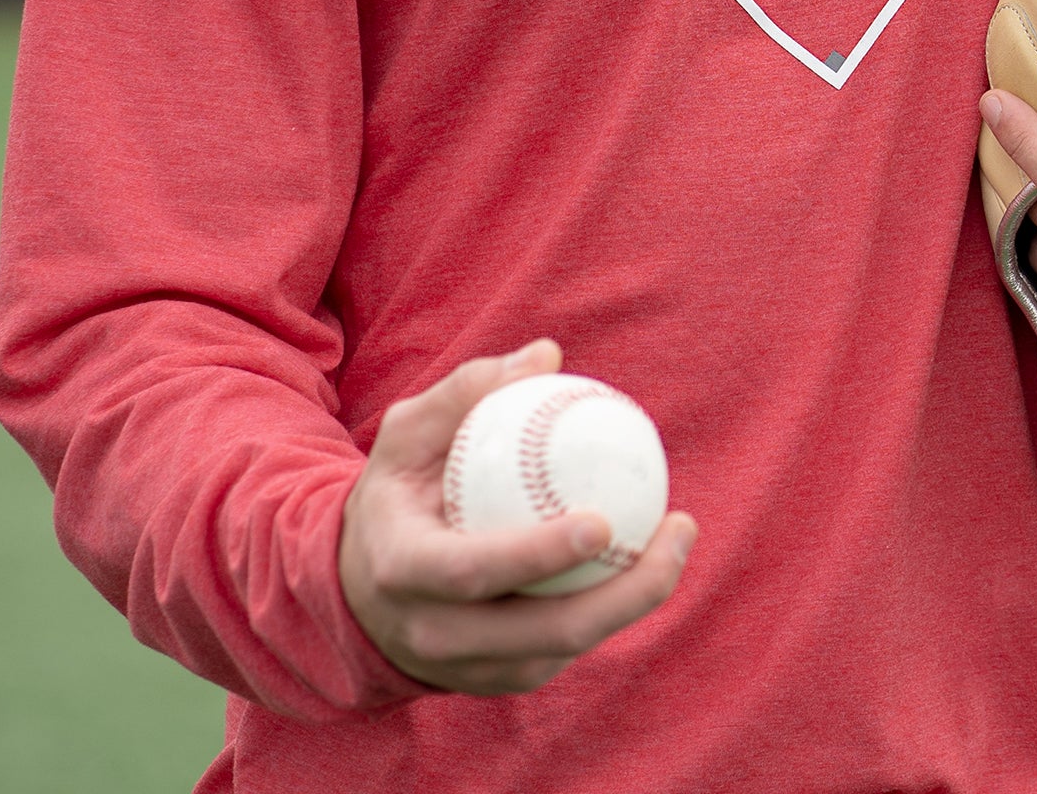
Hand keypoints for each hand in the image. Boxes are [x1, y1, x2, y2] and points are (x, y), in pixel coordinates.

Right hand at [339, 341, 697, 694]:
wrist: (356, 588)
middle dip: (625, 594)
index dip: (539, 555)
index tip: (602, 519)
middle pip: (544, 632)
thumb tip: (547, 354)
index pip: (475, 571)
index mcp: (404, 570)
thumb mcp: (407, 433)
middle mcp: (434, 634)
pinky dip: (613, 608)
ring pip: (566, 649)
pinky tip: (646, 557)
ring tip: (680, 535)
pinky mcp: (498, 681)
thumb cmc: (396, 491)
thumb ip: (468, 390)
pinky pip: (565, 650)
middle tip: (677, 529)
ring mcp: (469, 669)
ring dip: (636, 601)